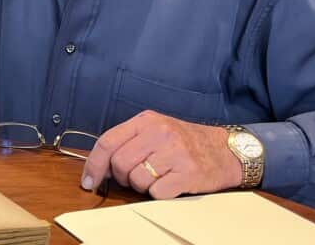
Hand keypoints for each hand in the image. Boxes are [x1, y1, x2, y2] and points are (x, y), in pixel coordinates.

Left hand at [80, 110, 242, 199]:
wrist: (225, 150)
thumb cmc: (184, 142)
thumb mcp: (155, 131)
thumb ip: (128, 142)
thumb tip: (98, 166)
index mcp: (146, 121)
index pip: (108, 141)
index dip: (94, 164)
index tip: (89, 181)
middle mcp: (159, 133)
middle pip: (120, 164)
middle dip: (122, 177)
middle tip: (135, 177)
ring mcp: (175, 153)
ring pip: (137, 180)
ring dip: (142, 186)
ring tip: (157, 177)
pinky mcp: (187, 173)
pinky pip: (156, 193)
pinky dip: (159, 194)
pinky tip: (170, 183)